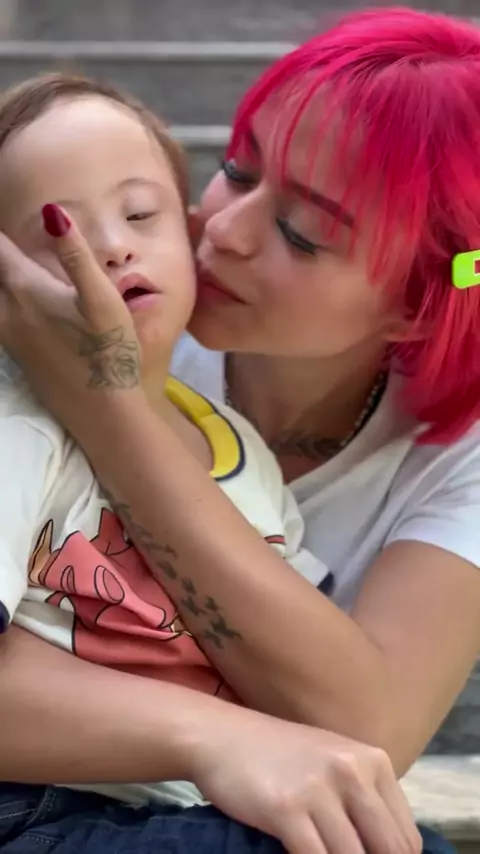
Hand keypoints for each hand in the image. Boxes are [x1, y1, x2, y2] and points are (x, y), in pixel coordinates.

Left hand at [0, 205, 141, 426]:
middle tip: (7, 250)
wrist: (103, 413)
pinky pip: (0, 319)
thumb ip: (76, 254)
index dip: (0, 233)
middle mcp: (7, 311)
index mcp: (26, 289)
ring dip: (1, 283)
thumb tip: (52, 211)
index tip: (3, 211)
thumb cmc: (109, 352)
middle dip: (1, 259)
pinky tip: (15, 304)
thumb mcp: (102, 298)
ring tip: (10, 272)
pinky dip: (4, 303)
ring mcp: (8, 336)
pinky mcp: (17, 356)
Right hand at [191, 706, 421, 853]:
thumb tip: (393, 853)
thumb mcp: (334, 763)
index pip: (406, 837)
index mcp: (373, 761)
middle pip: (388, 851)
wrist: (223, 736)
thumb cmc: (279, 756)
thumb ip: (364, 801)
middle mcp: (352, 771)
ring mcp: (319, 789)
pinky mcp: (287, 809)